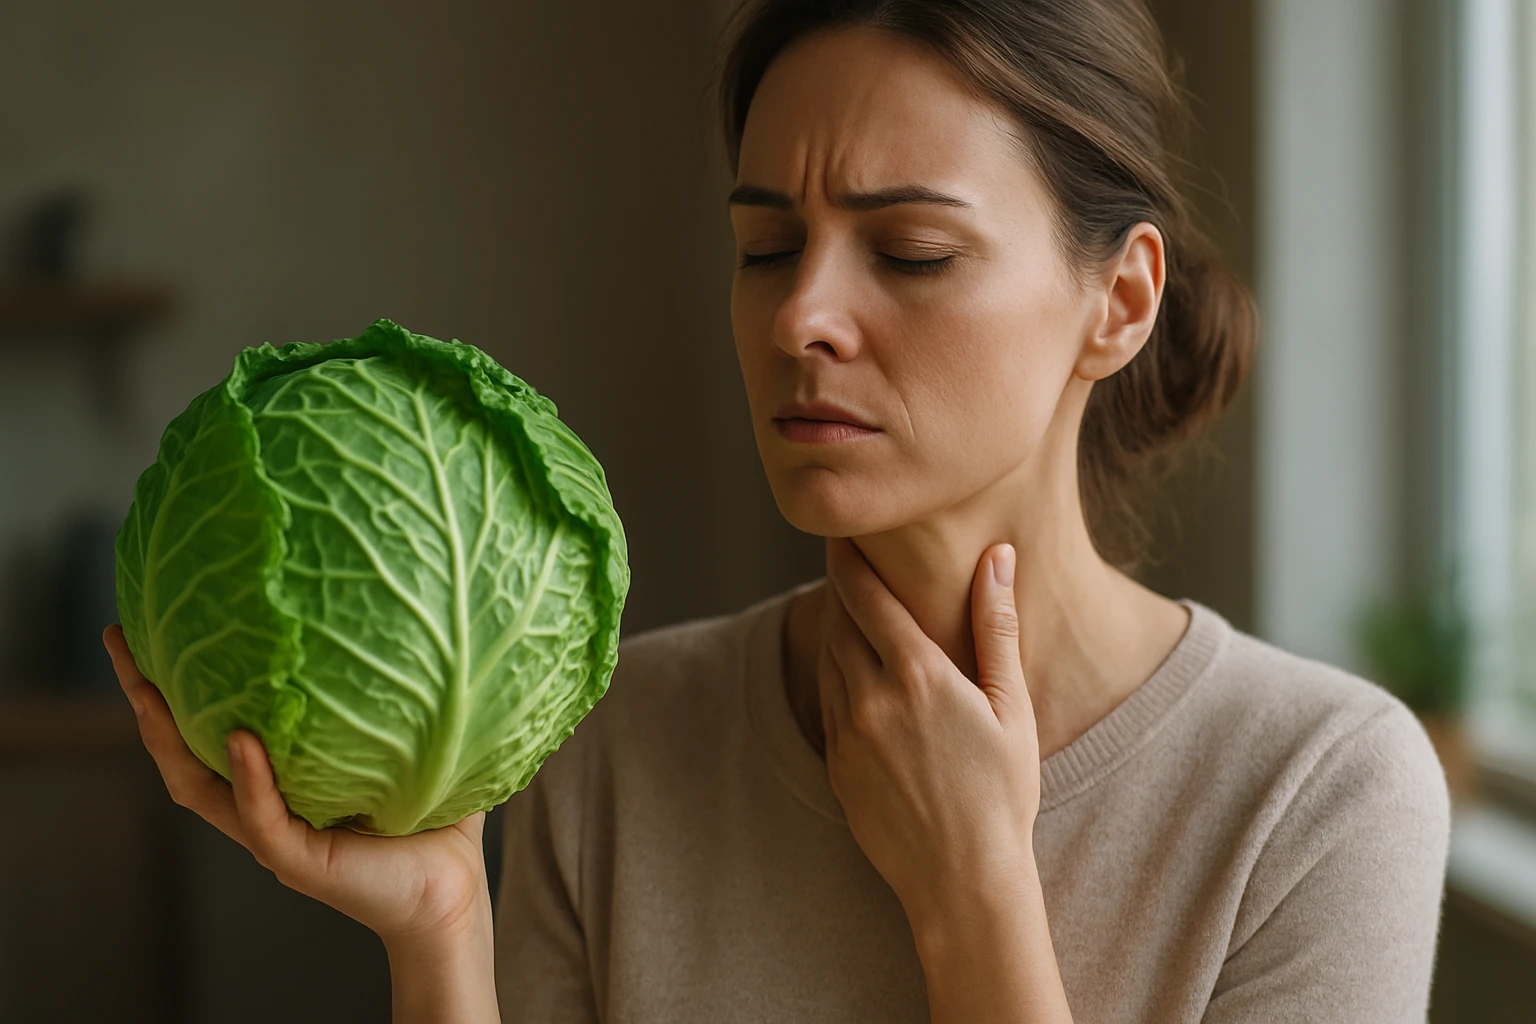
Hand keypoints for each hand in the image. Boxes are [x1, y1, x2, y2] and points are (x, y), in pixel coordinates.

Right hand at [103, 625, 490, 946]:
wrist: (453, 894)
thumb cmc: (435, 822)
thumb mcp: (415, 746)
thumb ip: (405, 692)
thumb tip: (422, 614)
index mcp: (278, 778)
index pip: (209, 725)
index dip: (178, 680)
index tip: (153, 623)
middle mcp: (261, 803)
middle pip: (180, 748)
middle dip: (145, 696)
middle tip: (119, 639)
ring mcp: (272, 834)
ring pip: (197, 785)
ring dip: (166, 735)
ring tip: (145, 686)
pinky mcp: (296, 860)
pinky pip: (260, 818)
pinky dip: (249, 777)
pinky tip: (240, 739)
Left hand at [817, 536, 1040, 930]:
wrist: (963, 879)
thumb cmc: (1003, 792)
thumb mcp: (1013, 706)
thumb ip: (996, 626)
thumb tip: (998, 556)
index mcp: (918, 677)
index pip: (866, 596)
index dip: (848, 558)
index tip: (842, 531)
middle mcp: (871, 699)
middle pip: (839, 622)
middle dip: (842, 590)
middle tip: (848, 561)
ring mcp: (847, 734)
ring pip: (828, 660)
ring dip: (837, 630)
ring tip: (854, 611)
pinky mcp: (835, 764)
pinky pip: (827, 702)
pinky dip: (837, 675)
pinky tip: (858, 672)